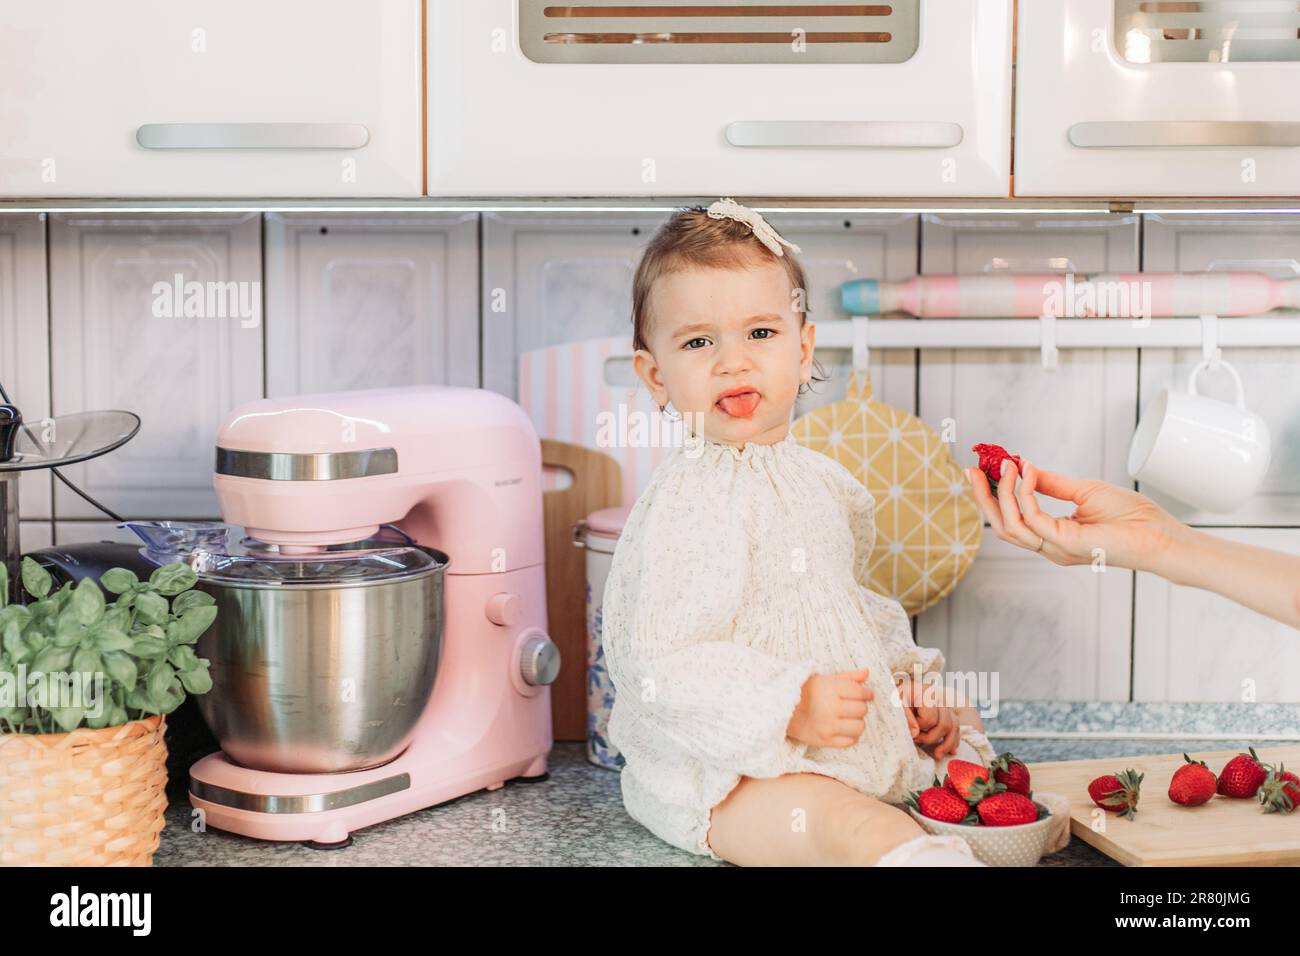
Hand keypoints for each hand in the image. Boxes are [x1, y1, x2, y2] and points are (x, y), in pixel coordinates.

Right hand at [786, 668, 873, 747]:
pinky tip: (843, 728)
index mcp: (829, 689)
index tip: (866, 694)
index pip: (860, 693)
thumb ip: (848, 677)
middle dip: (860, 706)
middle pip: (862, 709)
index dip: (867, 693)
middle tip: (853, 704)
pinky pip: (851, 741)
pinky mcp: (825, 741)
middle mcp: (829, 708)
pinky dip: (851, 735)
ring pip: (859, 727)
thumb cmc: (806, 693)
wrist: (783, 712)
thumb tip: (867, 672)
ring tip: (849, 717)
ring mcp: (827, 726)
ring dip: (857, 722)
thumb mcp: (825, 680)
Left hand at [895, 676, 960, 758]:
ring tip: (937, 755)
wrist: (895, 691)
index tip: (910, 730)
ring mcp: (943, 704)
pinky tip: (951, 751)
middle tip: (917, 741)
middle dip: (931, 737)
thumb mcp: (895, 704)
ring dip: (947, 743)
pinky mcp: (945, 711)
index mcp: (924, 693)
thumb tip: (915, 734)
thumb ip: (906, 717)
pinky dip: (954, 738)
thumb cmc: (894, 697)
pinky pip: (955, 725)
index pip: (930, 719)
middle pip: (945, 724)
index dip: (920, 727)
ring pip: (953, 725)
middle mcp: (937, 697)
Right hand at [965, 457, 1190, 576]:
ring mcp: (1056, 547)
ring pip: (1010, 525)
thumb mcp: (1084, 491)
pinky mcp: (1066, 543)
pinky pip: (1032, 518)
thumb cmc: (1132, 518)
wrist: (1160, 535)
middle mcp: (1049, 546)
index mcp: (1053, 536)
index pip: (1012, 519)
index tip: (984, 470)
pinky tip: (1028, 474)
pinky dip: (1025, 494)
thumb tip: (1025, 468)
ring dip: (1002, 493)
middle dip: (983, 497)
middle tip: (972, 469)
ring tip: (1005, 465)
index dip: (993, 496)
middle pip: (1001, 526)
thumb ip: (1052, 484)